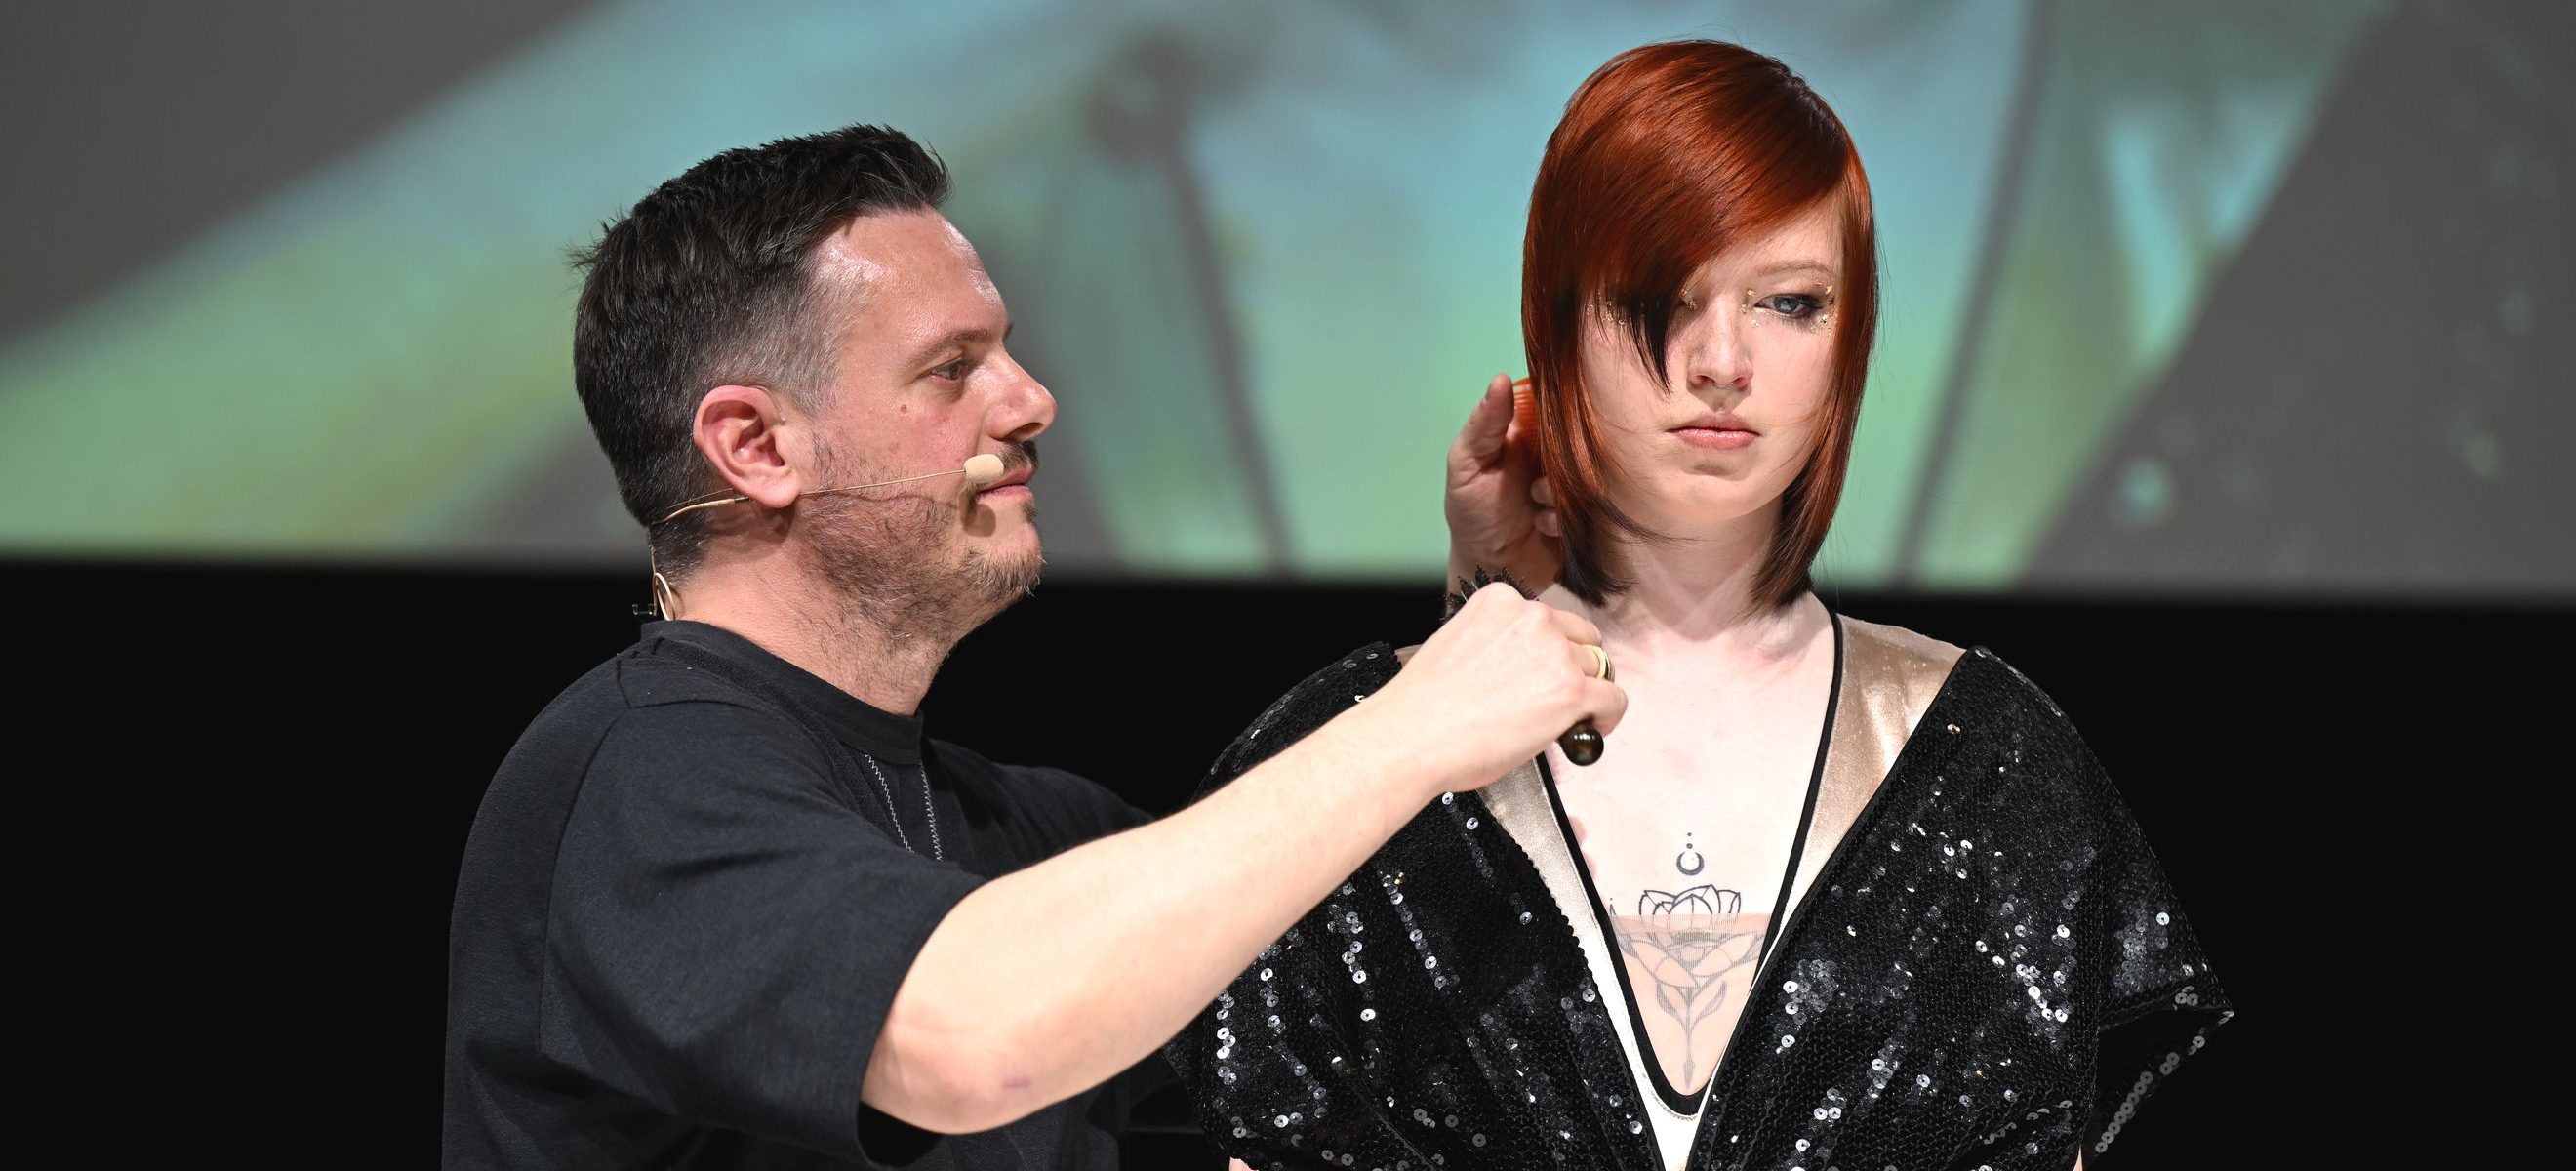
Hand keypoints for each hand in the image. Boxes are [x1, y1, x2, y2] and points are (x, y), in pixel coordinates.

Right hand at [1349, 583, 1624, 798]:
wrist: (1412, 734)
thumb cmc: (1423, 703)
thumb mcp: (1458, 643)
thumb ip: (1497, 643)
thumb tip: (1521, 671)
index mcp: (1501, 600)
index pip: (1549, 619)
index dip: (1551, 651)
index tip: (1541, 674)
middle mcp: (1533, 617)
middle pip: (1581, 639)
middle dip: (1573, 667)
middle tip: (1554, 698)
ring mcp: (1555, 653)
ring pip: (1599, 668)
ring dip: (1586, 693)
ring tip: (1563, 719)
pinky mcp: (1571, 691)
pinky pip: (1614, 699)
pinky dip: (1606, 717)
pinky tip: (1588, 729)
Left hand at [1444, 374, 1562, 592]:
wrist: (1490, 569)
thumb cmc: (1472, 513)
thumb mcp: (1467, 465)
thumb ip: (1484, 426)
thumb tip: (1501, 379)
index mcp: (1523, 432)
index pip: (1549, 402)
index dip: (1555, 406)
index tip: (1553, 417)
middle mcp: (1549, 453)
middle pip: (1575, 435)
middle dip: (1561, 455)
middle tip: (1537, 474)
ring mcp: (1567, 482)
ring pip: (1583, 471)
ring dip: (1557, 489)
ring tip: (1534, 501)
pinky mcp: (1580, 511)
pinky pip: (1587, 504)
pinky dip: (1562, 515)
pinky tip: (1542, 525)